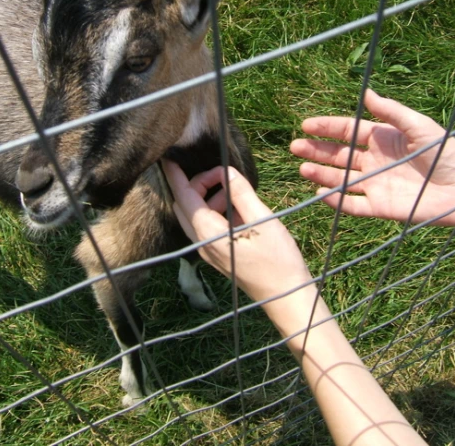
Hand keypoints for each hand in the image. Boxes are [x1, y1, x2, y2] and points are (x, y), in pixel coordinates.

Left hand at [161, 160, 312, 302]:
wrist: (285, 297)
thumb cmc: (277, 260)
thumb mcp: (262, 220)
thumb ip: (241, 194)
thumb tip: (227, 172)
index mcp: (208, 233)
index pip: (183, 197)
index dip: (175, 175)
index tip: (169, 157)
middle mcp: (202, 243)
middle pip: (186, 205)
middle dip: (198, 184)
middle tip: (223, 175)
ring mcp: (208, 251)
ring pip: (196, 216)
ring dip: (210, 198)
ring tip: (237, 194)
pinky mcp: (218, 255)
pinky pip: (207, 227)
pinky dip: (217, 212)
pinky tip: (239, 210)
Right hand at [290, 89, 454, 226]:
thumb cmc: (447, 155)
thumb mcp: (420, 127)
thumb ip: (392, 112)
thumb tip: (366, 93)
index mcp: (382, 139)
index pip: (348, 131)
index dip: (327, 128)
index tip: (306, 125)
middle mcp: (374, 161)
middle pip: (338, 155)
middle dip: (316, 150)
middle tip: (295, 147)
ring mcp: (375, 185)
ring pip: (340, 179)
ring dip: (321, 174)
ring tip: (302, 169)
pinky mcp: (380, 207)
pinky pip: (352, 204)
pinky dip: (336, 201)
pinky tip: (321, 194)